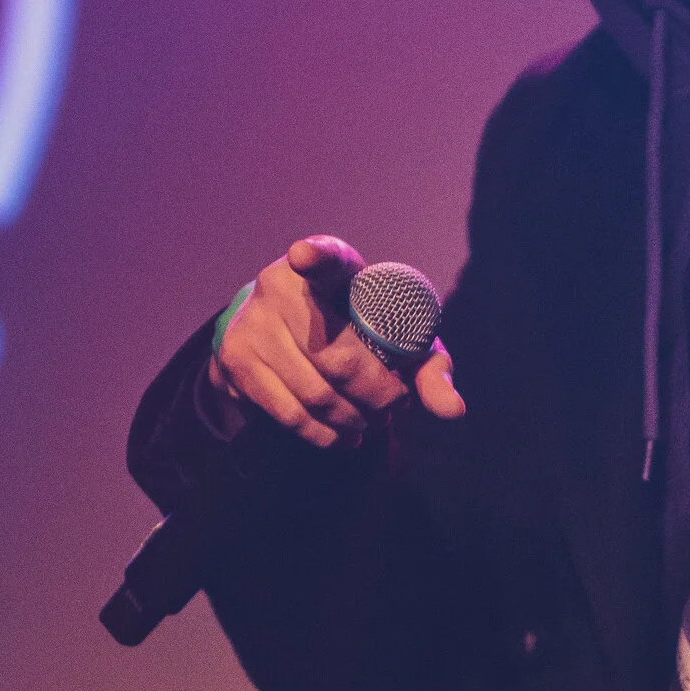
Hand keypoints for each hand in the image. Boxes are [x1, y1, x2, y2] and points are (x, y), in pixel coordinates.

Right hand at [206, 235, 465, 448]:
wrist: (286, 328)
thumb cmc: (359, 328)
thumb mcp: (399, 335)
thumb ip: (430, 367)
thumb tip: (454, 411)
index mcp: (330, 264)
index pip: (323, 257)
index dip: (314, 256)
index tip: (305, 256)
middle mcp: (281, 286)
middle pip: (336, 358)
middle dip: (376, 396)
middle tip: (393, 407)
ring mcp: (253, 324)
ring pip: (315, 393)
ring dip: (353, 419)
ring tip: (371, 422)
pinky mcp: (236, 361)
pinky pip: (289, 413)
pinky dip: (323, 434)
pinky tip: (344, 434)